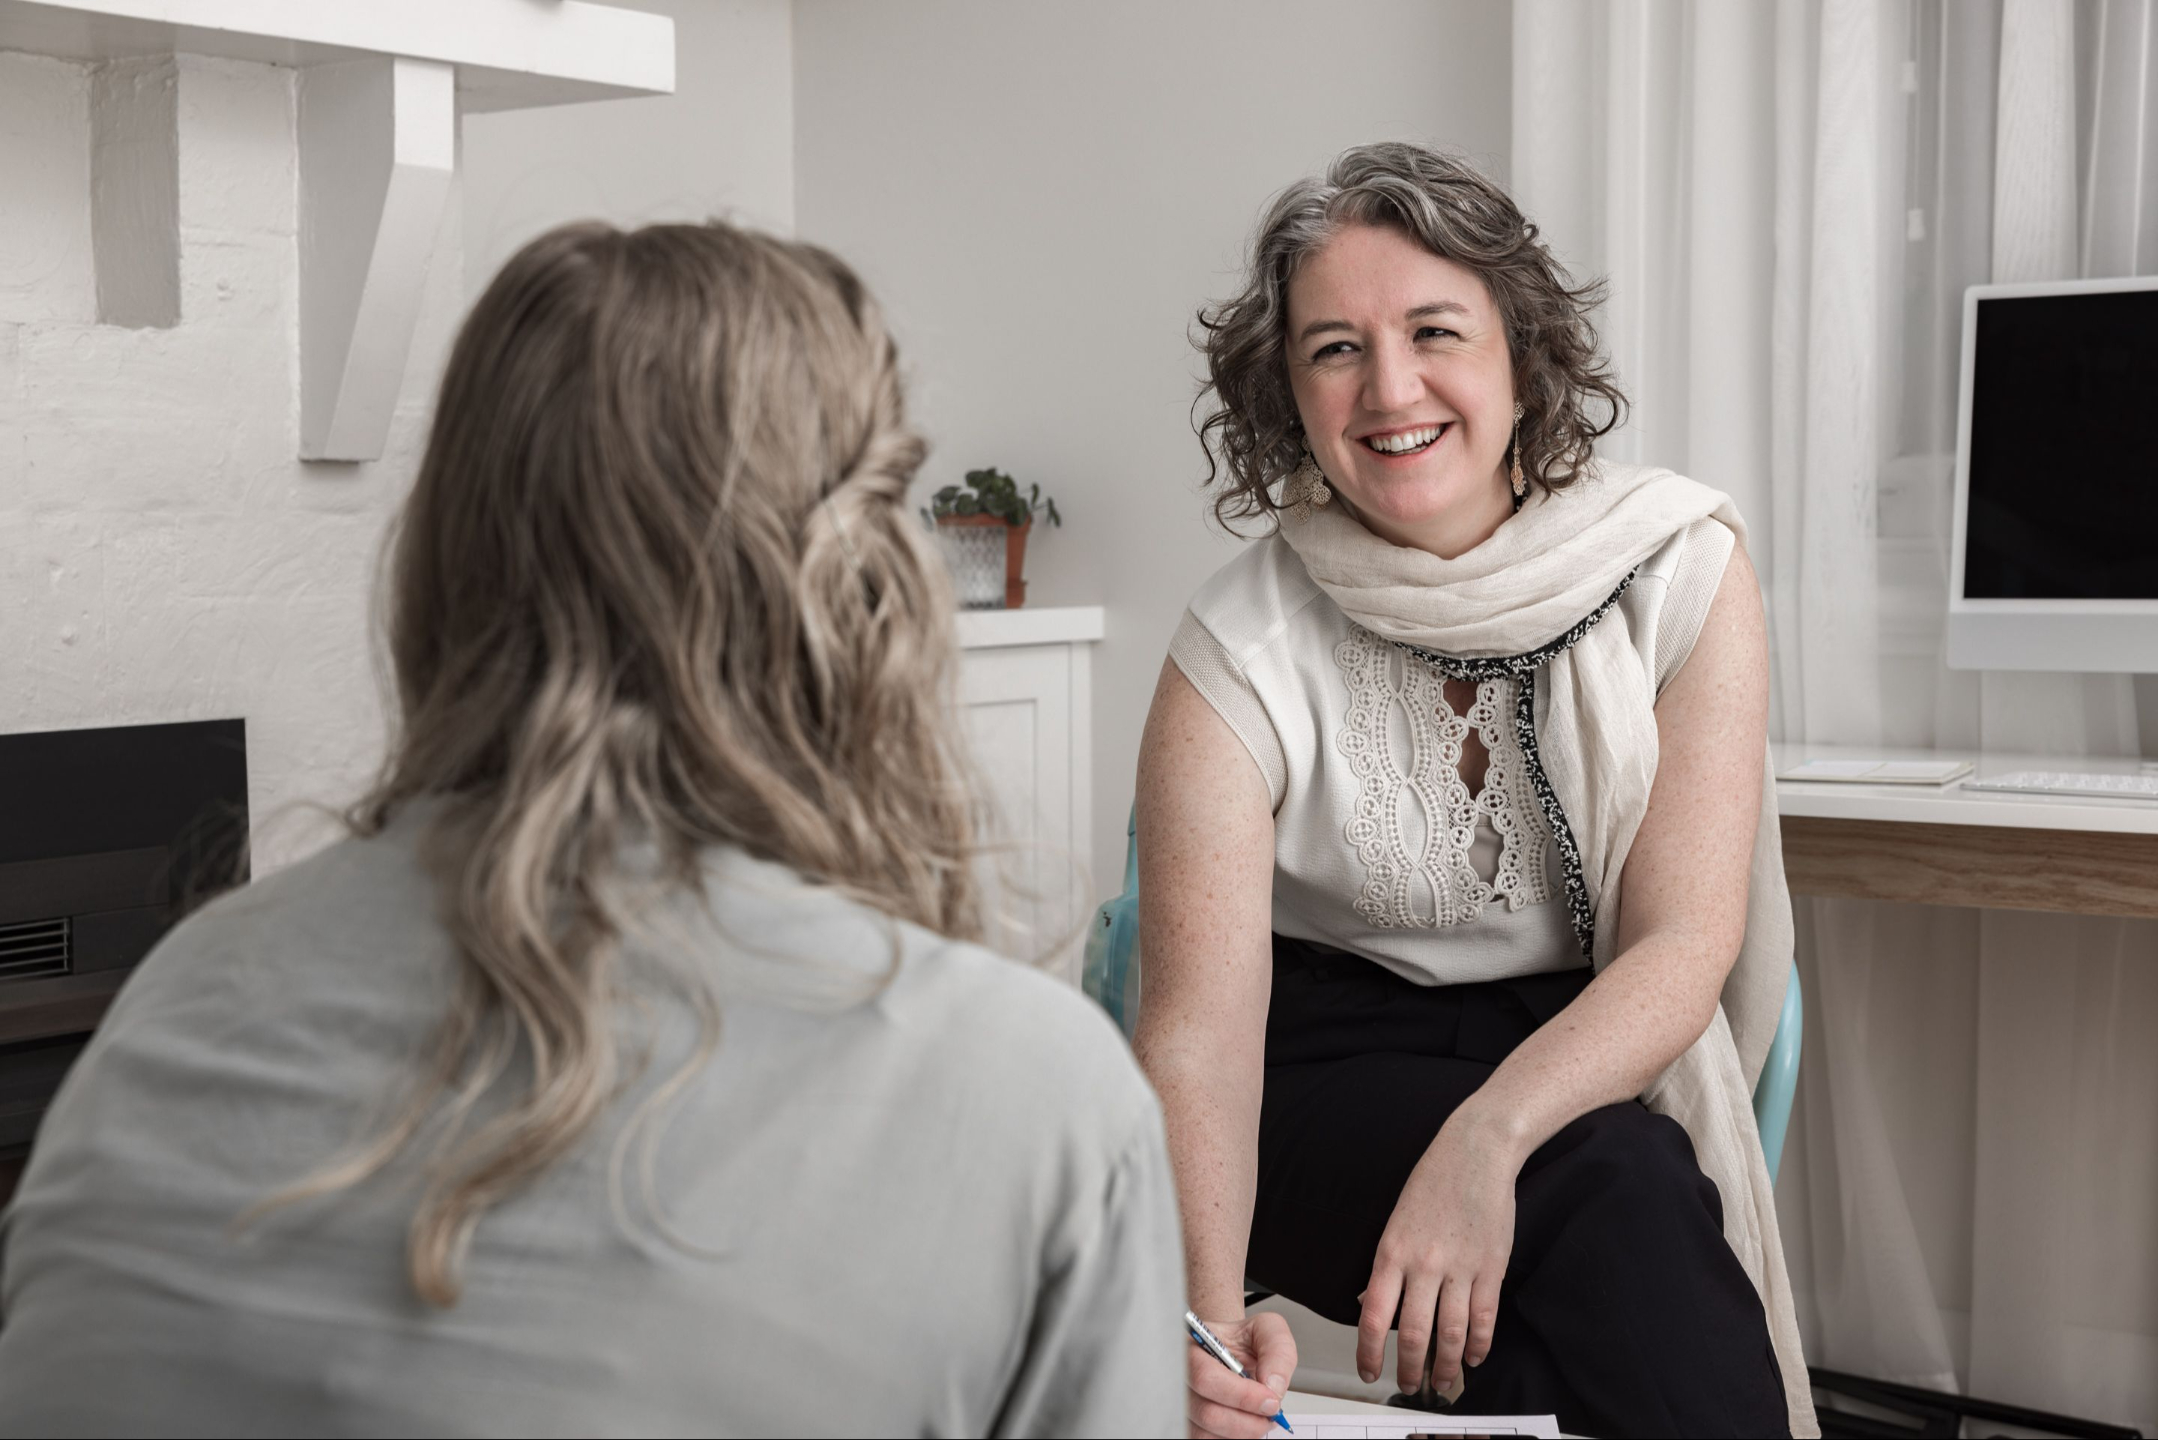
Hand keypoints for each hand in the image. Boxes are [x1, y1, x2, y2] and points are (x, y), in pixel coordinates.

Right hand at [1186, 1310, 1296, 1438]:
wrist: (1233, 1353)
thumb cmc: (1243, 1340)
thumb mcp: (1267, 1329)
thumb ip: (1276, 1350)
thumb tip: (1273, 1386)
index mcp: (1191, 1347)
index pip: (1206, 1377)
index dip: (1242, 1395)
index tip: (1270, 1400)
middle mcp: (1179, 1378)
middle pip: (1207, 1413)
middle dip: (1248, 1420)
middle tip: (1270, 1413)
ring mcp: (1180, 1405)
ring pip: (1206, 1434)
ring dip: (1243, 1432)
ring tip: (1259, 1417)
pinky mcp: (1188, 1424)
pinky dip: (1233, 1438)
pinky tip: (1245, 1423)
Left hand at [1357, 1112, 1519, 1394]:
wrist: (1475, 1151)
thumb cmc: (1432, 1182)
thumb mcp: (1395, 1222)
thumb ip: (1387, 1265)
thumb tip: (1370, 1304)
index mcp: (1391, 1252)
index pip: (1373, 1316)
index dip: (1368, 1353)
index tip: (1369, 1373)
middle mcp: (1423, 1264)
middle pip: (1413, 1334)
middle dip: (1409, 1370)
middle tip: (1410, 1386)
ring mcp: (1459, 1268)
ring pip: (1450, 1334)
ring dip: (1445, 1366)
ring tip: (1442, 1382)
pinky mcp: (1491, 1268)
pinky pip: (1484, 1319)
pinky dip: (1479, 1346)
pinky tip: (1474, 1358)